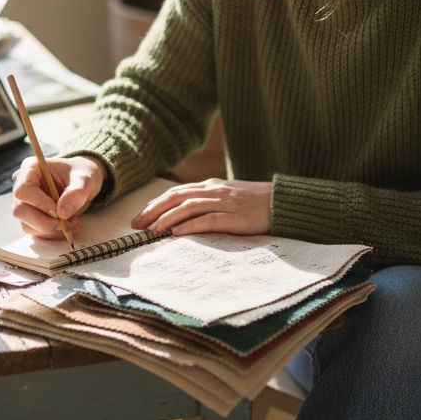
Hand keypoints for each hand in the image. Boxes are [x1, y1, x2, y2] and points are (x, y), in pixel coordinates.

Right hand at [10, 155, 105, 239]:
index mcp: (31, 169)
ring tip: (73, 222)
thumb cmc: (81, 174)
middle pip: (20, 211)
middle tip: (68, 221)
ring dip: (52, 229)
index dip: (39, 203)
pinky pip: (36, 232)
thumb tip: (62, 213)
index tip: (59, 211)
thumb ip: (76, 193)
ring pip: (27, 225)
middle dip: (45, 221)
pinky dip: (54, 233)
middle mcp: (22, 186)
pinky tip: (69, 225)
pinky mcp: (31, 217)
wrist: (83, 183)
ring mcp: (25, 203)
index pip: (23, 190)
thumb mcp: (85, 179)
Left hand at [130, 178, 272, 235]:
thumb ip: (209, 201)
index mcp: (211, 186)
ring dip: (167, 219)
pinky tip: (176, 233)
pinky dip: (190, 226)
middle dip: (153, 210)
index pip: (176, 192)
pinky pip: (208, 220)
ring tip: (151, 230)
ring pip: (188, 208)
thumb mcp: (229, 197)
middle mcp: (215, 191)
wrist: (284, 203)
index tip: (140, 216)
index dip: (155, 204)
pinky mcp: (236, 218)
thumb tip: (184, 216)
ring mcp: (225, 203)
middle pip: (176, 197)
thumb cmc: (256, 203)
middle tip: (136, 225)